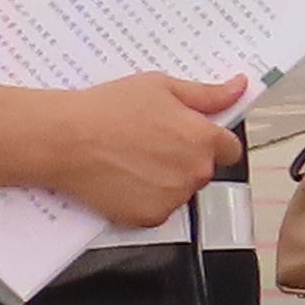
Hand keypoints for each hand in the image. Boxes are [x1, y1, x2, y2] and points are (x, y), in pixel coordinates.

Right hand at [37, 73, 246, 226]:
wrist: (65, 139)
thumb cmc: (108, 110)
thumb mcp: (161, 87)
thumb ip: (207, 93)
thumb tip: (239, 87)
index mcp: (204, 139)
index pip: (230, 148)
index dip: (211, 141)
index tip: (191, 137)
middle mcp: (196, 171)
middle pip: (203, 170)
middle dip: (184, 159)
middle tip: (149, 144)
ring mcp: (174, 197)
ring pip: (180, 191)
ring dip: (165, 180)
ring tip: (132, 160)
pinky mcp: (151, 217)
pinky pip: (158, 210)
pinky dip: (144, 199)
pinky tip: (124, 179)